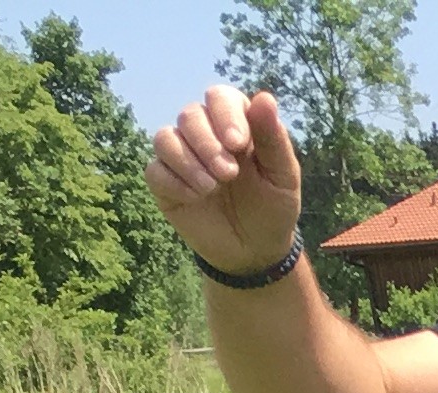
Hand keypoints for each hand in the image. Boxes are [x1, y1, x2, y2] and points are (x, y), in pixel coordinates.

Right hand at [146, 86, 306, 277]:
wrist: (256, 251)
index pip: (220, 97)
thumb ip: (273, 138)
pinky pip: (155, 170)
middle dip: (207, 144)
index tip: (237, 144)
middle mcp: (204, 134)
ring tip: (211, 189)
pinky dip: (174, 183)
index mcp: (235, 124)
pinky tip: (195, 199)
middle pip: (189, 115)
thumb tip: (264, 97)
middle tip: (229, 175)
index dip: (224, 114)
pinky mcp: (164, 182)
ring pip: (165, 138)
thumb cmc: (273, 208)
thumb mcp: (282, 176)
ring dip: (187, 162)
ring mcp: (181, 157)